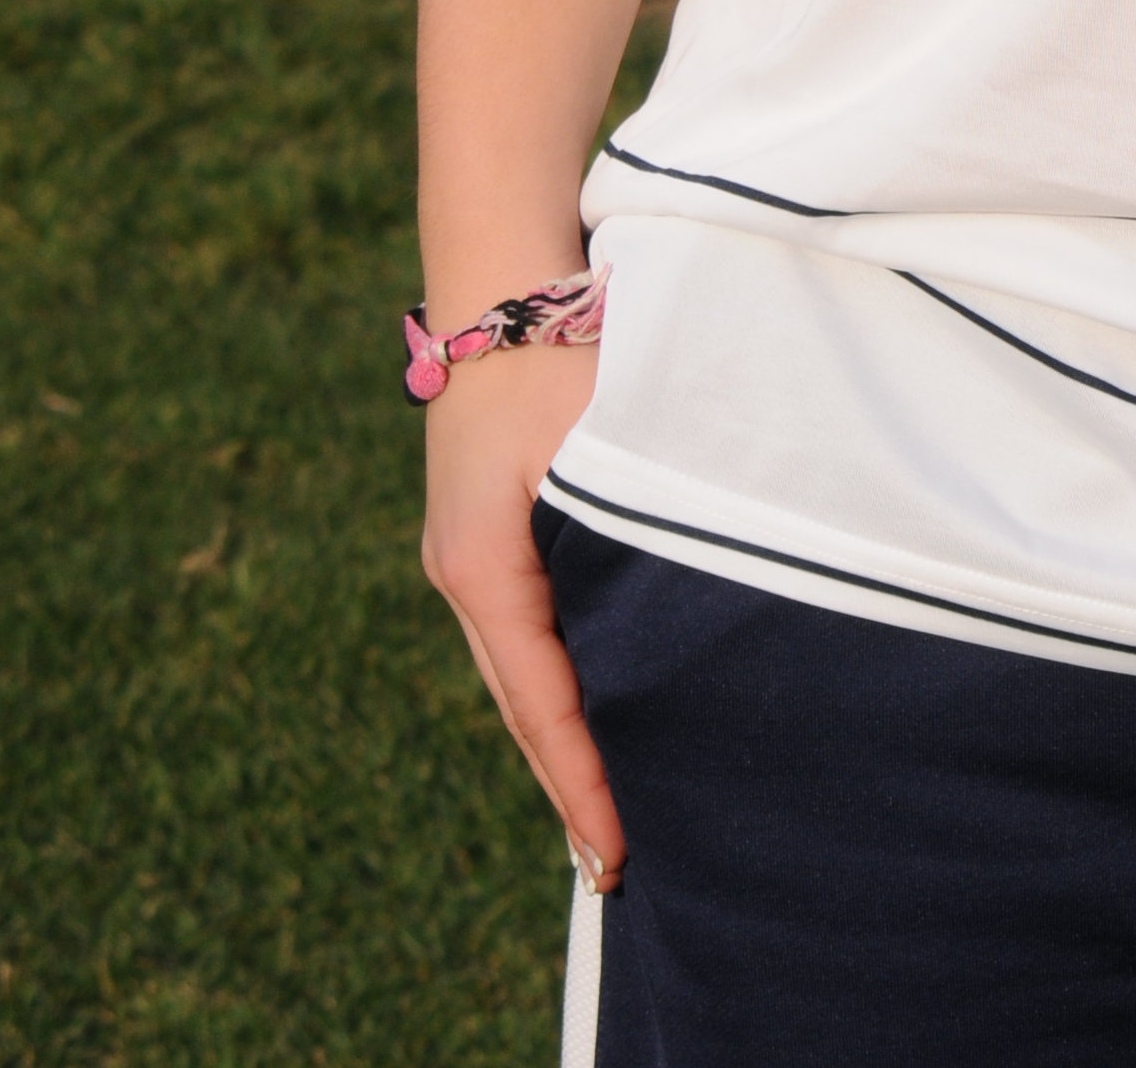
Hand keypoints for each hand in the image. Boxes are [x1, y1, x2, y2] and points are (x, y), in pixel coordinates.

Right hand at [420, 344, 622, 888]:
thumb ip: (627, 533)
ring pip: (520, 673)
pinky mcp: (483, 530)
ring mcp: (466, 552)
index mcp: (482, 566)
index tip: (617, 852)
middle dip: (568, 785)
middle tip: (615, 868)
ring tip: (608, 814)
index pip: (542, 704)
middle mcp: (463, 571)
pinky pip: (525, 631)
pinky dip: (557, 683)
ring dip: (561, 739)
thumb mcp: (599, 444)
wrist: (502, 267)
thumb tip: (672, 623)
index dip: (583, 782)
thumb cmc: (562, 344)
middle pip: (522, 705)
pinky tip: (591, 710)